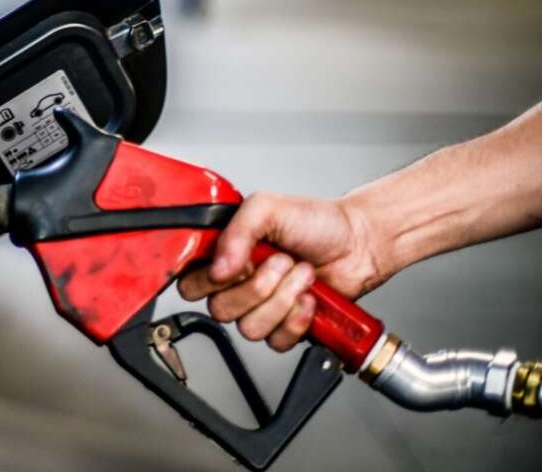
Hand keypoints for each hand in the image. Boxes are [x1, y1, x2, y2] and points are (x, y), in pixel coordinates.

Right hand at [177, 192, 385, 350]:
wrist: (359, 242)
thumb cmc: (317, 222)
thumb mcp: (268, 208)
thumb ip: (236, 231)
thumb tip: (218, 267)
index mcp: (224, 255)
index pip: (190, 283)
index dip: (209, 280)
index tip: (238, 263)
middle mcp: (238, 284)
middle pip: (219, 309)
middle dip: (257, 286)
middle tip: (280, 262)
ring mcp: (260, 308)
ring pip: (248, 328)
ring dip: (282, 299)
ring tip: (301, 275)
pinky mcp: (284, 328)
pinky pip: (275, 341)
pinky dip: (298, 319)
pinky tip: (309, 298)